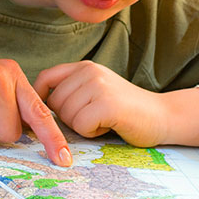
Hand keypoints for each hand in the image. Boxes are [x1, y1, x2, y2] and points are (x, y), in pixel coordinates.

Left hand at [34, 61, 174, 146]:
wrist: (164, 115)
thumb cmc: (126, 109)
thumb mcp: (96, 90)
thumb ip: (72, 90)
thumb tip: (34, 106)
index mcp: (85, 67)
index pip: (46, 78)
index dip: (40, 98)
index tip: (50, 113)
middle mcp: (91, 71)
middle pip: (53, 103)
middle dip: (69, 118)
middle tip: (95, 117)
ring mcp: (99, 86)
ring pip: (66, 116)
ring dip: (82, 126)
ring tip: (105, 119)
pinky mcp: (107, 104)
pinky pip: (81, 126)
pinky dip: (93, 132)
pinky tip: (110, 125)